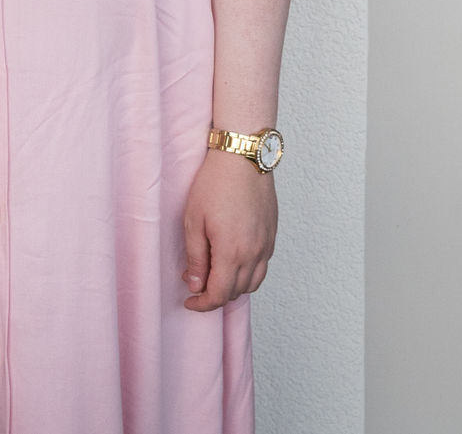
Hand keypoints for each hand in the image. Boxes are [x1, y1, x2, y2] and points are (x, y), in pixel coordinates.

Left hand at [181, 146, 277, 311]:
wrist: (243, 158)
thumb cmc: (215, 185)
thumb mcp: (193, 221)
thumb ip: (195, 257)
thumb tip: (194, 284)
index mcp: (232, 253)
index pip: (220, 295)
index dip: (203, 304)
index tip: (189, 302)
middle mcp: (254, 254)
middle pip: (237, 292)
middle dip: (216, 296)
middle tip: (196, 285)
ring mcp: (267, 246)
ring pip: (253, 283)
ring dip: (234, 287)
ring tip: (214, 276)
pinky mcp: (272, 236)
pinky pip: (263, 267)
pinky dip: (248, 273)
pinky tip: (233, 262)